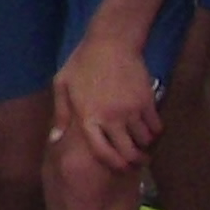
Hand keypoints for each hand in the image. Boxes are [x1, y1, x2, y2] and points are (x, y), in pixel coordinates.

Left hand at [52, 31, 161, 172]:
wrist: (111, 42)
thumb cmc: (83, 62)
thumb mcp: (63, 85)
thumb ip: (60, 115)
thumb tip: (54, 140)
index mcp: (88, 117)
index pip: (102, 152)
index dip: (113, 164)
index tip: (120, 168)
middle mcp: (111, 118)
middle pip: (127, 152)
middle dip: (134, 161)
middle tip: (137, 161)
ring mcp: (131, 110)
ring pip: (144, 140)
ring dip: (144, 145)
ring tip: (142, 144)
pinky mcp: (147, 101)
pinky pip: (155, 126)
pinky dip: (155, 131)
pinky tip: (150, 129)